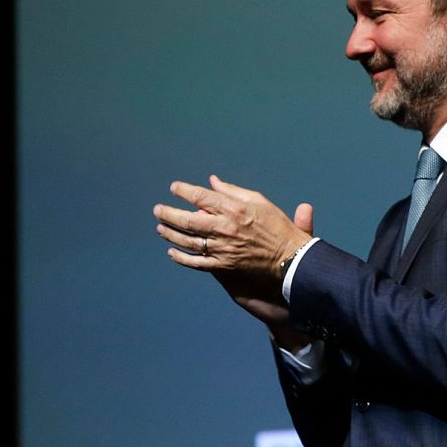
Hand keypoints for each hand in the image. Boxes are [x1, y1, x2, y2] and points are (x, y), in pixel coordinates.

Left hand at [155, 177, 309, 280]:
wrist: (289, 258)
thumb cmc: (276, 226)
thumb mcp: (258, 201)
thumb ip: (232, 191)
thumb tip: (212, 181)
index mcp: (234, 209)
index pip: (201, 197)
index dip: (184, 191)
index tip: (174, 188)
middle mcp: (225, 228)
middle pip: (188, 220)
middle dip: (169, 214)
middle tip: (157, 210)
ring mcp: (222, 249)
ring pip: (188, 242)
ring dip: (171, 234)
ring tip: (160, 228)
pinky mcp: (223, 265)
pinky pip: (197, 263)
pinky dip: (182, 258)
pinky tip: (171, 252)